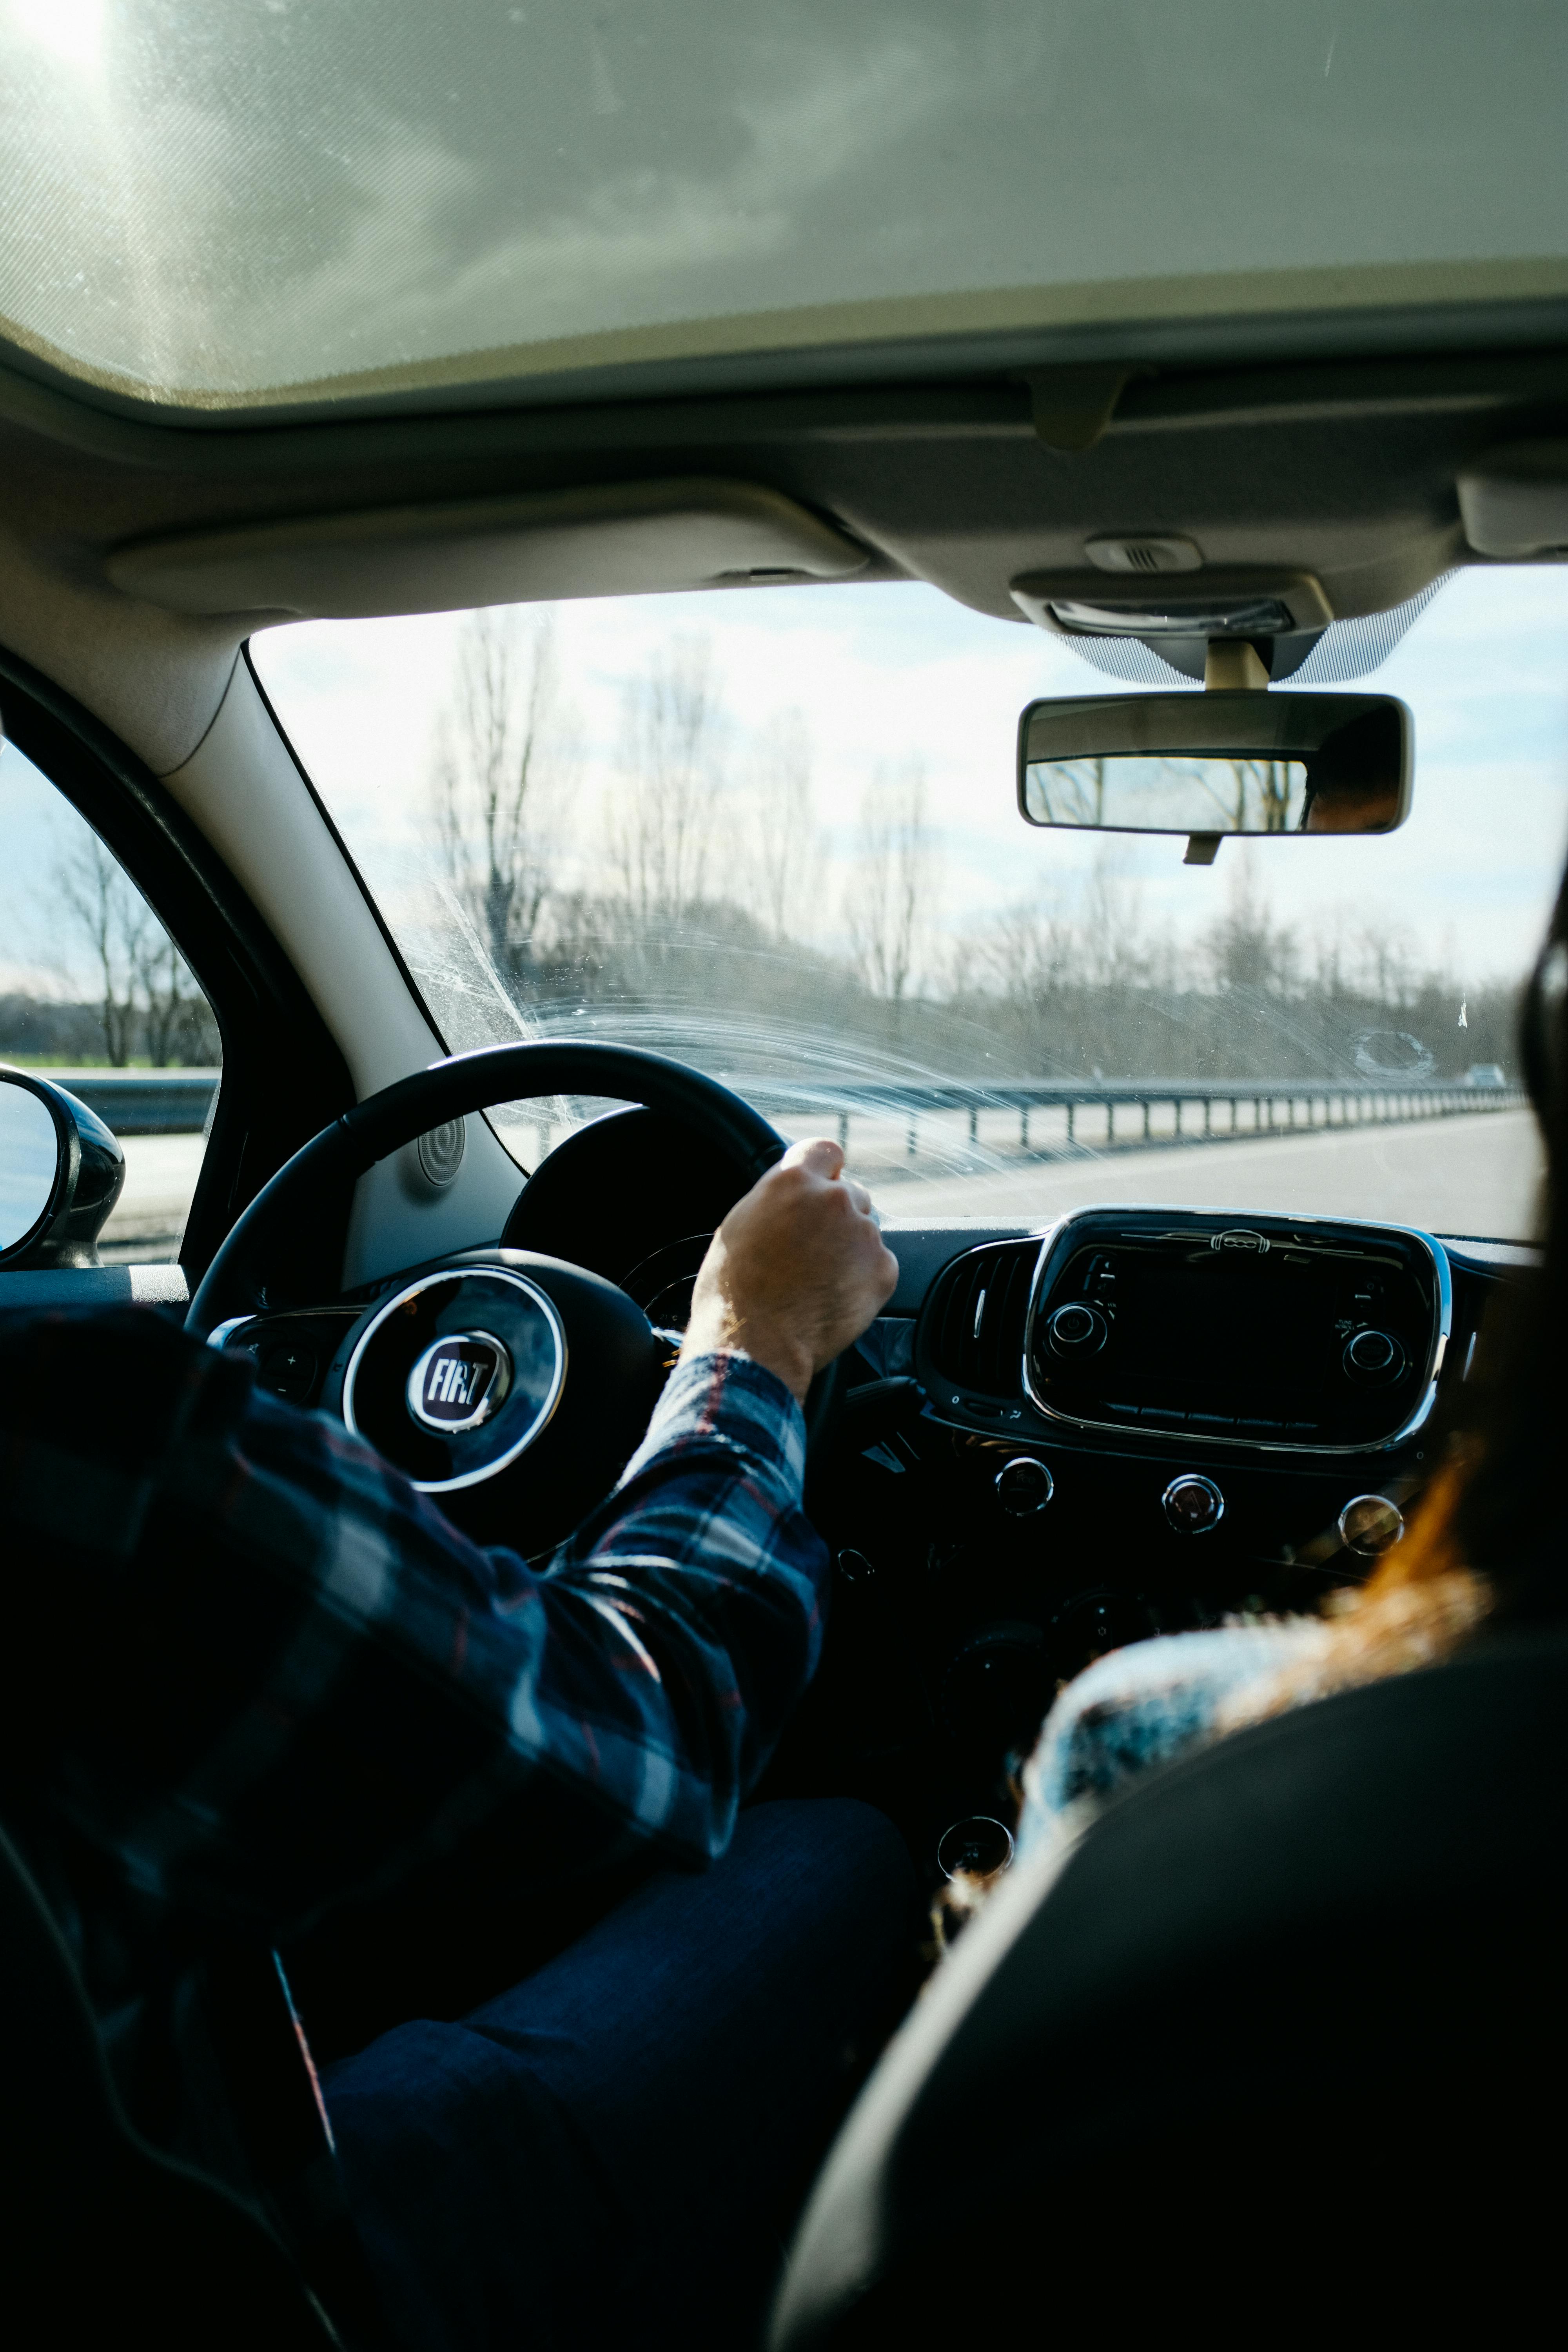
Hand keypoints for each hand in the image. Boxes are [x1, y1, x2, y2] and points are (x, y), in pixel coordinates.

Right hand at [680, 1138, 898, 1402]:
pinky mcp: (883, 1270)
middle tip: (810, 1250)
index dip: (824, 1170)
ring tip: (817, 1279)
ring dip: (849, 1248)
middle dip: (835, 1217)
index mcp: (792, 1181)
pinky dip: (863, 1278)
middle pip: (849, 1194)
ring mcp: (863, 1235)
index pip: (826, 1151)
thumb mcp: (739, 1225)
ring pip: (865, 1230)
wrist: (754, 1345)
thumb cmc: (734, 1293)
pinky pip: (879, 1264)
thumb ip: (774, 1198)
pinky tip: (833, 1295)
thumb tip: (791, 1192)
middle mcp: (834, 1200)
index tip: (822, 1185)